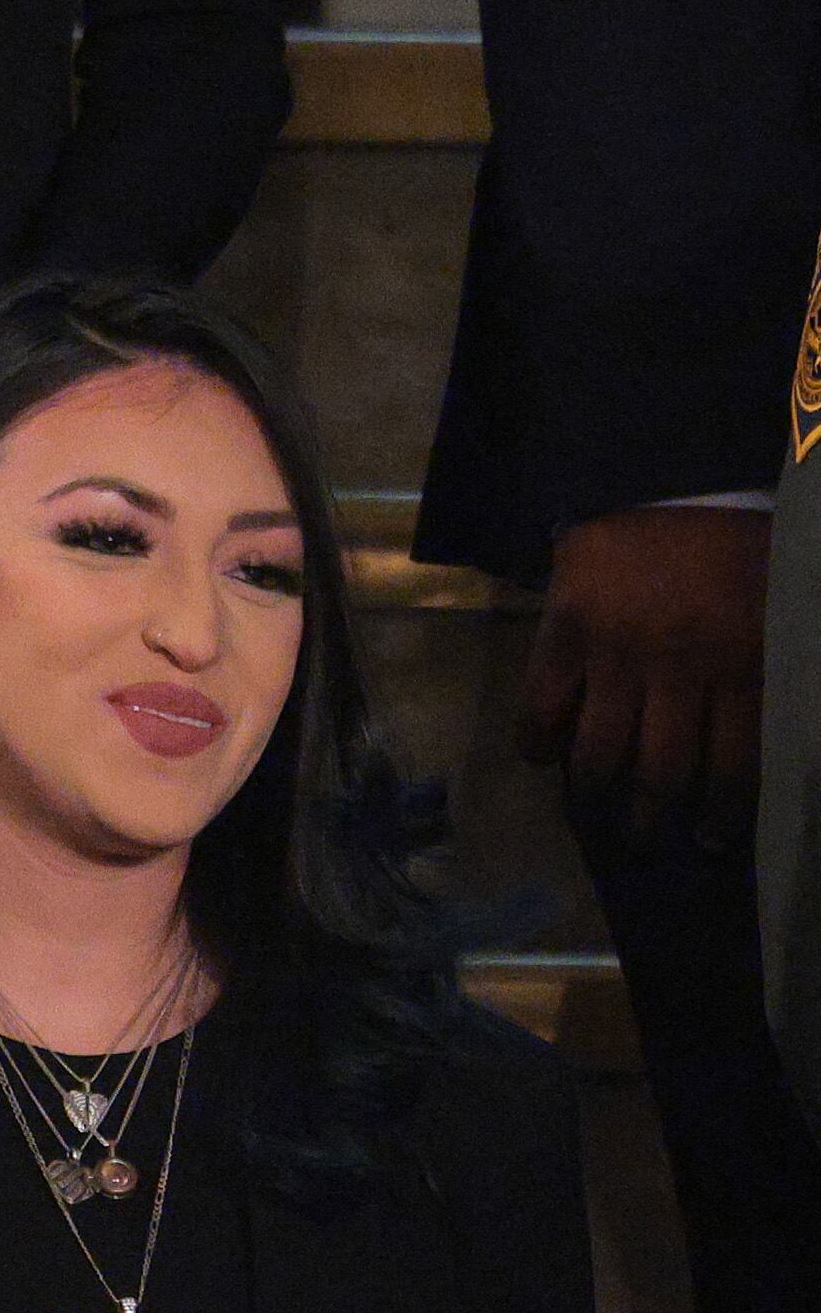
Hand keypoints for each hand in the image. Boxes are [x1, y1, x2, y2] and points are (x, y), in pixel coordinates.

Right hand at [518, 501, 770, 839]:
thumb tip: (752, 737)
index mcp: (741, 659)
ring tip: (593, 812)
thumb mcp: (774, 600)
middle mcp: (680, 667)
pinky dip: (537, 739)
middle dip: (654, 819)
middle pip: (663, 769)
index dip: (718, 813)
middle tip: (646, 842)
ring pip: (600, 749)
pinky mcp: (566, 633)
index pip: (732, 762)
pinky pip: (542, 704)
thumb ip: (760, 664)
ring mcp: (617, 652)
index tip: (708, 841)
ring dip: (594, 793)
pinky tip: (541, 757)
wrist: (670, 470)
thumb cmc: (734, 537)